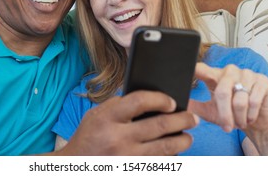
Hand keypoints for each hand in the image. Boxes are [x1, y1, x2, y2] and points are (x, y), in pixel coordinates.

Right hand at [58, 90, 197, 154]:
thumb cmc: (87, 137)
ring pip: (165, 149)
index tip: (171, 102)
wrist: (75, 166)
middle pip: (160, 126)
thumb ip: (119, 105)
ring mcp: (126, 159)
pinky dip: (170, 159)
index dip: (160, 99)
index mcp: (107, 118)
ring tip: (188, 137)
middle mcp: (118, 138)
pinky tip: (174, 154)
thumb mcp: (96, 114)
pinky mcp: (132, 171)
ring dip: (182, 142)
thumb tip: (150, 99)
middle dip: (182, 120)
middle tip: (192, 118)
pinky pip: (158, 165)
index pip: (140, 101)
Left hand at [189, 62, 267, 134]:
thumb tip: (178, 105)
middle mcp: (230, 71)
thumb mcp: (210, 112)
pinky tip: (250, 117)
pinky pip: (254, 101)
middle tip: (227, 127)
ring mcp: (247, 74)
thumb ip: (195, 107)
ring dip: (239, 117)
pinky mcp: (262, 81)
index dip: (195, 69)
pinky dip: (251, 114)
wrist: (255, 121)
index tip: (187, 70)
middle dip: (224, 114)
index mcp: (214, 75)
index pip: (202, 69)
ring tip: (240, 121)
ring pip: (239, 99)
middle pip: (222, 92)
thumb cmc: (231, 114)